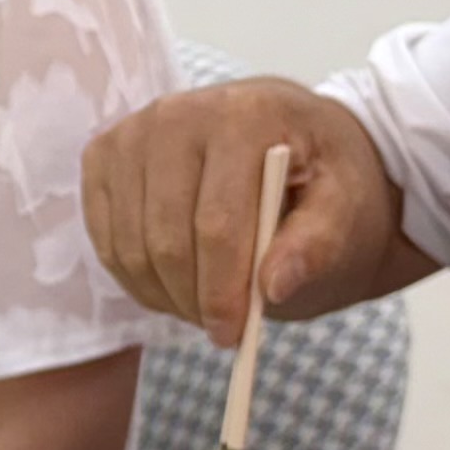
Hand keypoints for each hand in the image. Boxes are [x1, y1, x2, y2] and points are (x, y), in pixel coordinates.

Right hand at [79, 79, 404, 347]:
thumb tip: (273, 286)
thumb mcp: (345, 206)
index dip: (221, 290)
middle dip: (191, 299)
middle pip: (165, 238)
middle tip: (221, 330)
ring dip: (163, 293)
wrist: (289, 138)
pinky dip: (136, 276)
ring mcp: (131, 133)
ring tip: (202, 304)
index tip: (234, 335)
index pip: (217, 223)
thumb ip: (317, 244)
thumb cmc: (320, 173)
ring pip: (128, 245)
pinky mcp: (103, 155)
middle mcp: (176, 114)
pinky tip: (173, 280)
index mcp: (242, 117)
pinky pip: (105, 239)